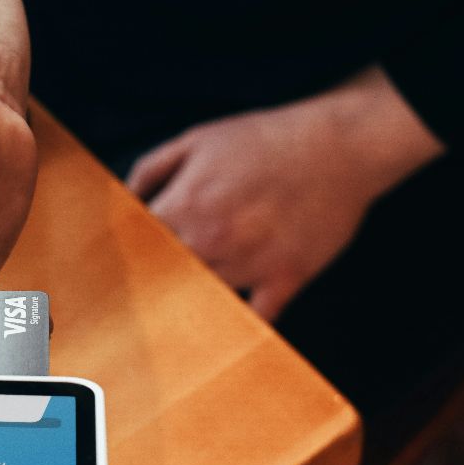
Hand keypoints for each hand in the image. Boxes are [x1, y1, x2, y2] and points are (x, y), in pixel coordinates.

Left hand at [126, 66, 443, 318]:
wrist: (339, 145)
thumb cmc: (266, 140)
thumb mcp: (197, 139)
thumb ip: (151, 170)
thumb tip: (124, 200)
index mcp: (186, 205)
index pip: (137, 246)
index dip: (129, 254)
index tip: (123, 264)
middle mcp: (212, 240)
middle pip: (165, 279)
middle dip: (156, 281)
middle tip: (147, 291)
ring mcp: (251, 263)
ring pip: (204, 299)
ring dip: (194, 298)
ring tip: (182, 308)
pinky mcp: (285, 278)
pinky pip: (255, 318)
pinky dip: (241, 325)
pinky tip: (228, 325)